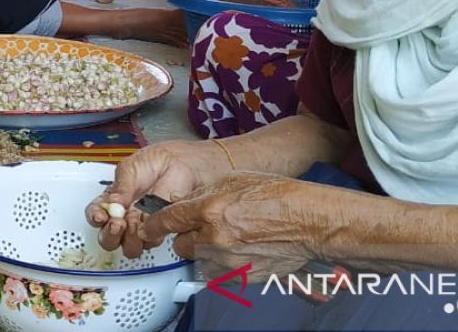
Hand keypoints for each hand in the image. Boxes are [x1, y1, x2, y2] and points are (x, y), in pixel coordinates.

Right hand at [85, 141, 204, 256]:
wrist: (186, 164)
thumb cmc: (159, 161)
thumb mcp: (132, 166)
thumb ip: (121, 185)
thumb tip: (112, 203)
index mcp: (114, 198)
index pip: (96, 213)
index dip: (95, 217)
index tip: (100, 216)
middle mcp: (125, 215)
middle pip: (108, 237)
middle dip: (109, 234)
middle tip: (116, 223)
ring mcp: (142, 224)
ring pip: (127, 246)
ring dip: (126, 239)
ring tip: (132, 224)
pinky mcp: (159, 229)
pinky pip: (148, 242)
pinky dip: (146, 237)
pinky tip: (146, 224)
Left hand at [139, 172, 319, 279]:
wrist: (307, 221)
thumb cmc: (277, 196)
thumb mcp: (233, 180)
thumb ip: (202, 193)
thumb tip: (180, 202)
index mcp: (210, 209)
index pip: (168, 221)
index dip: (155, 225)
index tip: (150, 228)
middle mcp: (215, 237)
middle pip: (181, 245)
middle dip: (188, 237)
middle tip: (207, 227)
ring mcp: (228, 260)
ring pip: (199, 261)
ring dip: (206, 252)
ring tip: (229, 238)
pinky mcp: (240, 277)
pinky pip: (218, 274)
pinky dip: (222, 265)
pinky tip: (239, 250)